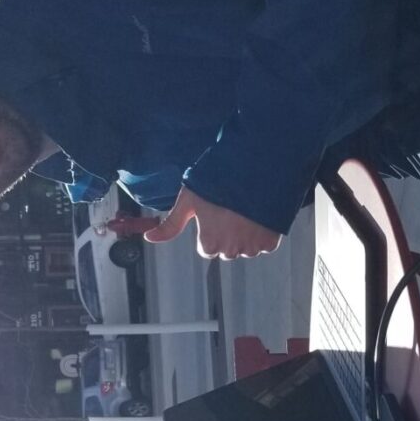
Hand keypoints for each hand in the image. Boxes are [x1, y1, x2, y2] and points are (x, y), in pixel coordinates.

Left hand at [144, 187, 283, 259]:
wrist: (254, 170)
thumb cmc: (217, 183)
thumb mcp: (189, 201)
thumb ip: (170, 224)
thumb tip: (148, 238)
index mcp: (210, 243)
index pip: (207, 249)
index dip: (209, 230)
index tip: (214, 214)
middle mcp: (231, 250)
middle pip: (226, 250)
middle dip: (227, 235)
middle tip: (229, 210)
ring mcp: (253, 247)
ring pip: (245, 249)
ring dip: (245, 235)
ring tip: (244, 210)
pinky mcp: (271, 241)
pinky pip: (264, 244)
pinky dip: (262, 234)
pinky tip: (258, 215)